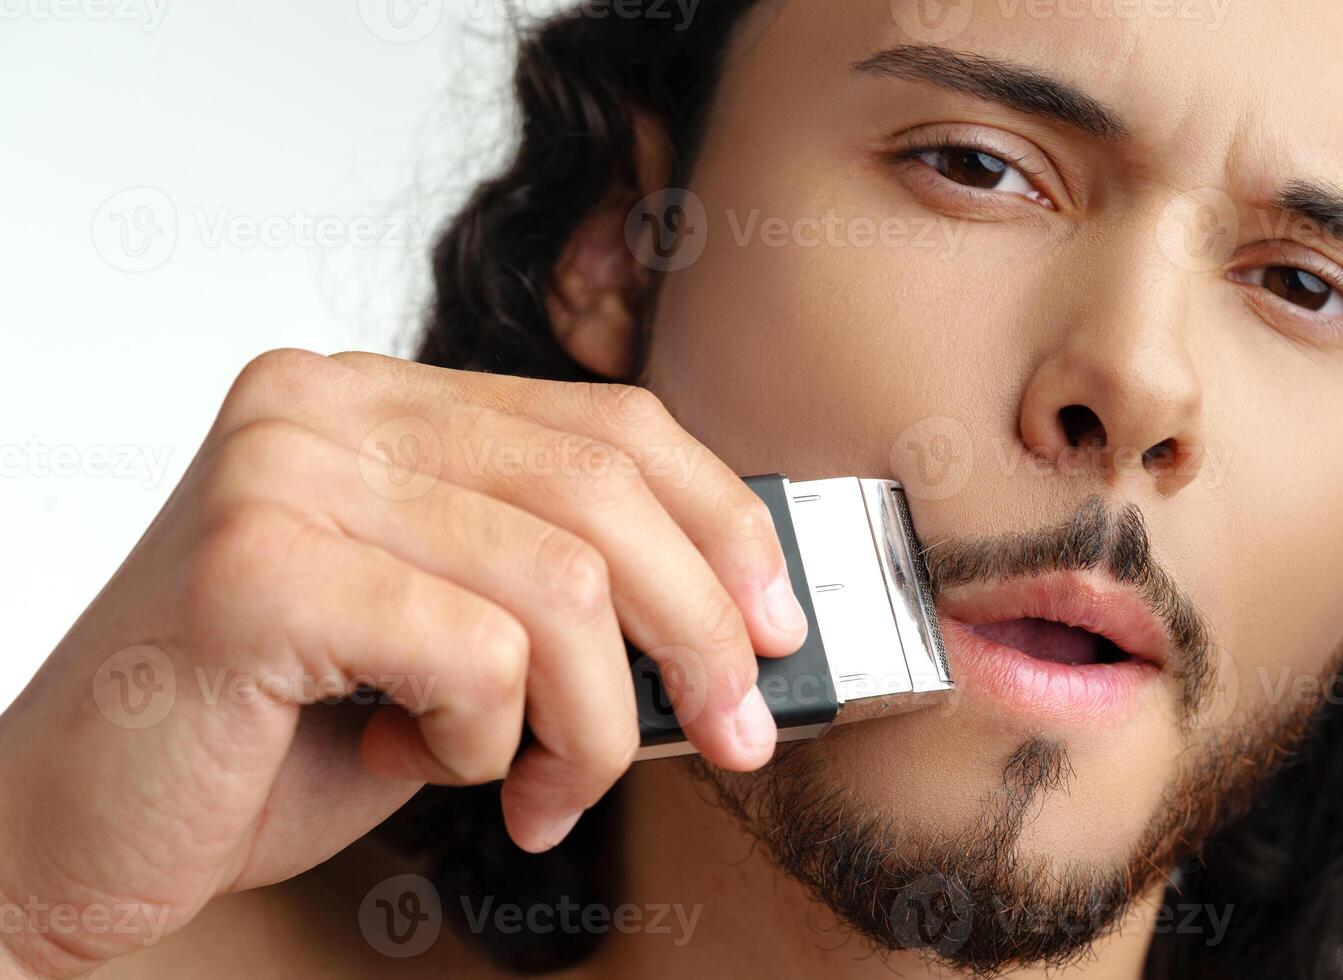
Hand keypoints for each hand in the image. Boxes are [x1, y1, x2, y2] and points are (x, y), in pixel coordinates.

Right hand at [0, 349, 805, 977]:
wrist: (71, 828)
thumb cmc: (269, 738)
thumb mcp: (447, 637)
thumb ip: (556, 594)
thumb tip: (730, 618)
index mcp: (379, 399)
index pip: (608, 426)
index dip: (720, 524)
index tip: (775, 623)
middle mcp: (326, 404)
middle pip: (605, 490)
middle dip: (699, 633)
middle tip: (732, 733)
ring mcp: (284, 471)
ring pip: (562, 585)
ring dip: (587, 723)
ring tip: (541, 790)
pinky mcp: (256, 564)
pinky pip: (476, 651)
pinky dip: (489, 741)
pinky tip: (427, 768)